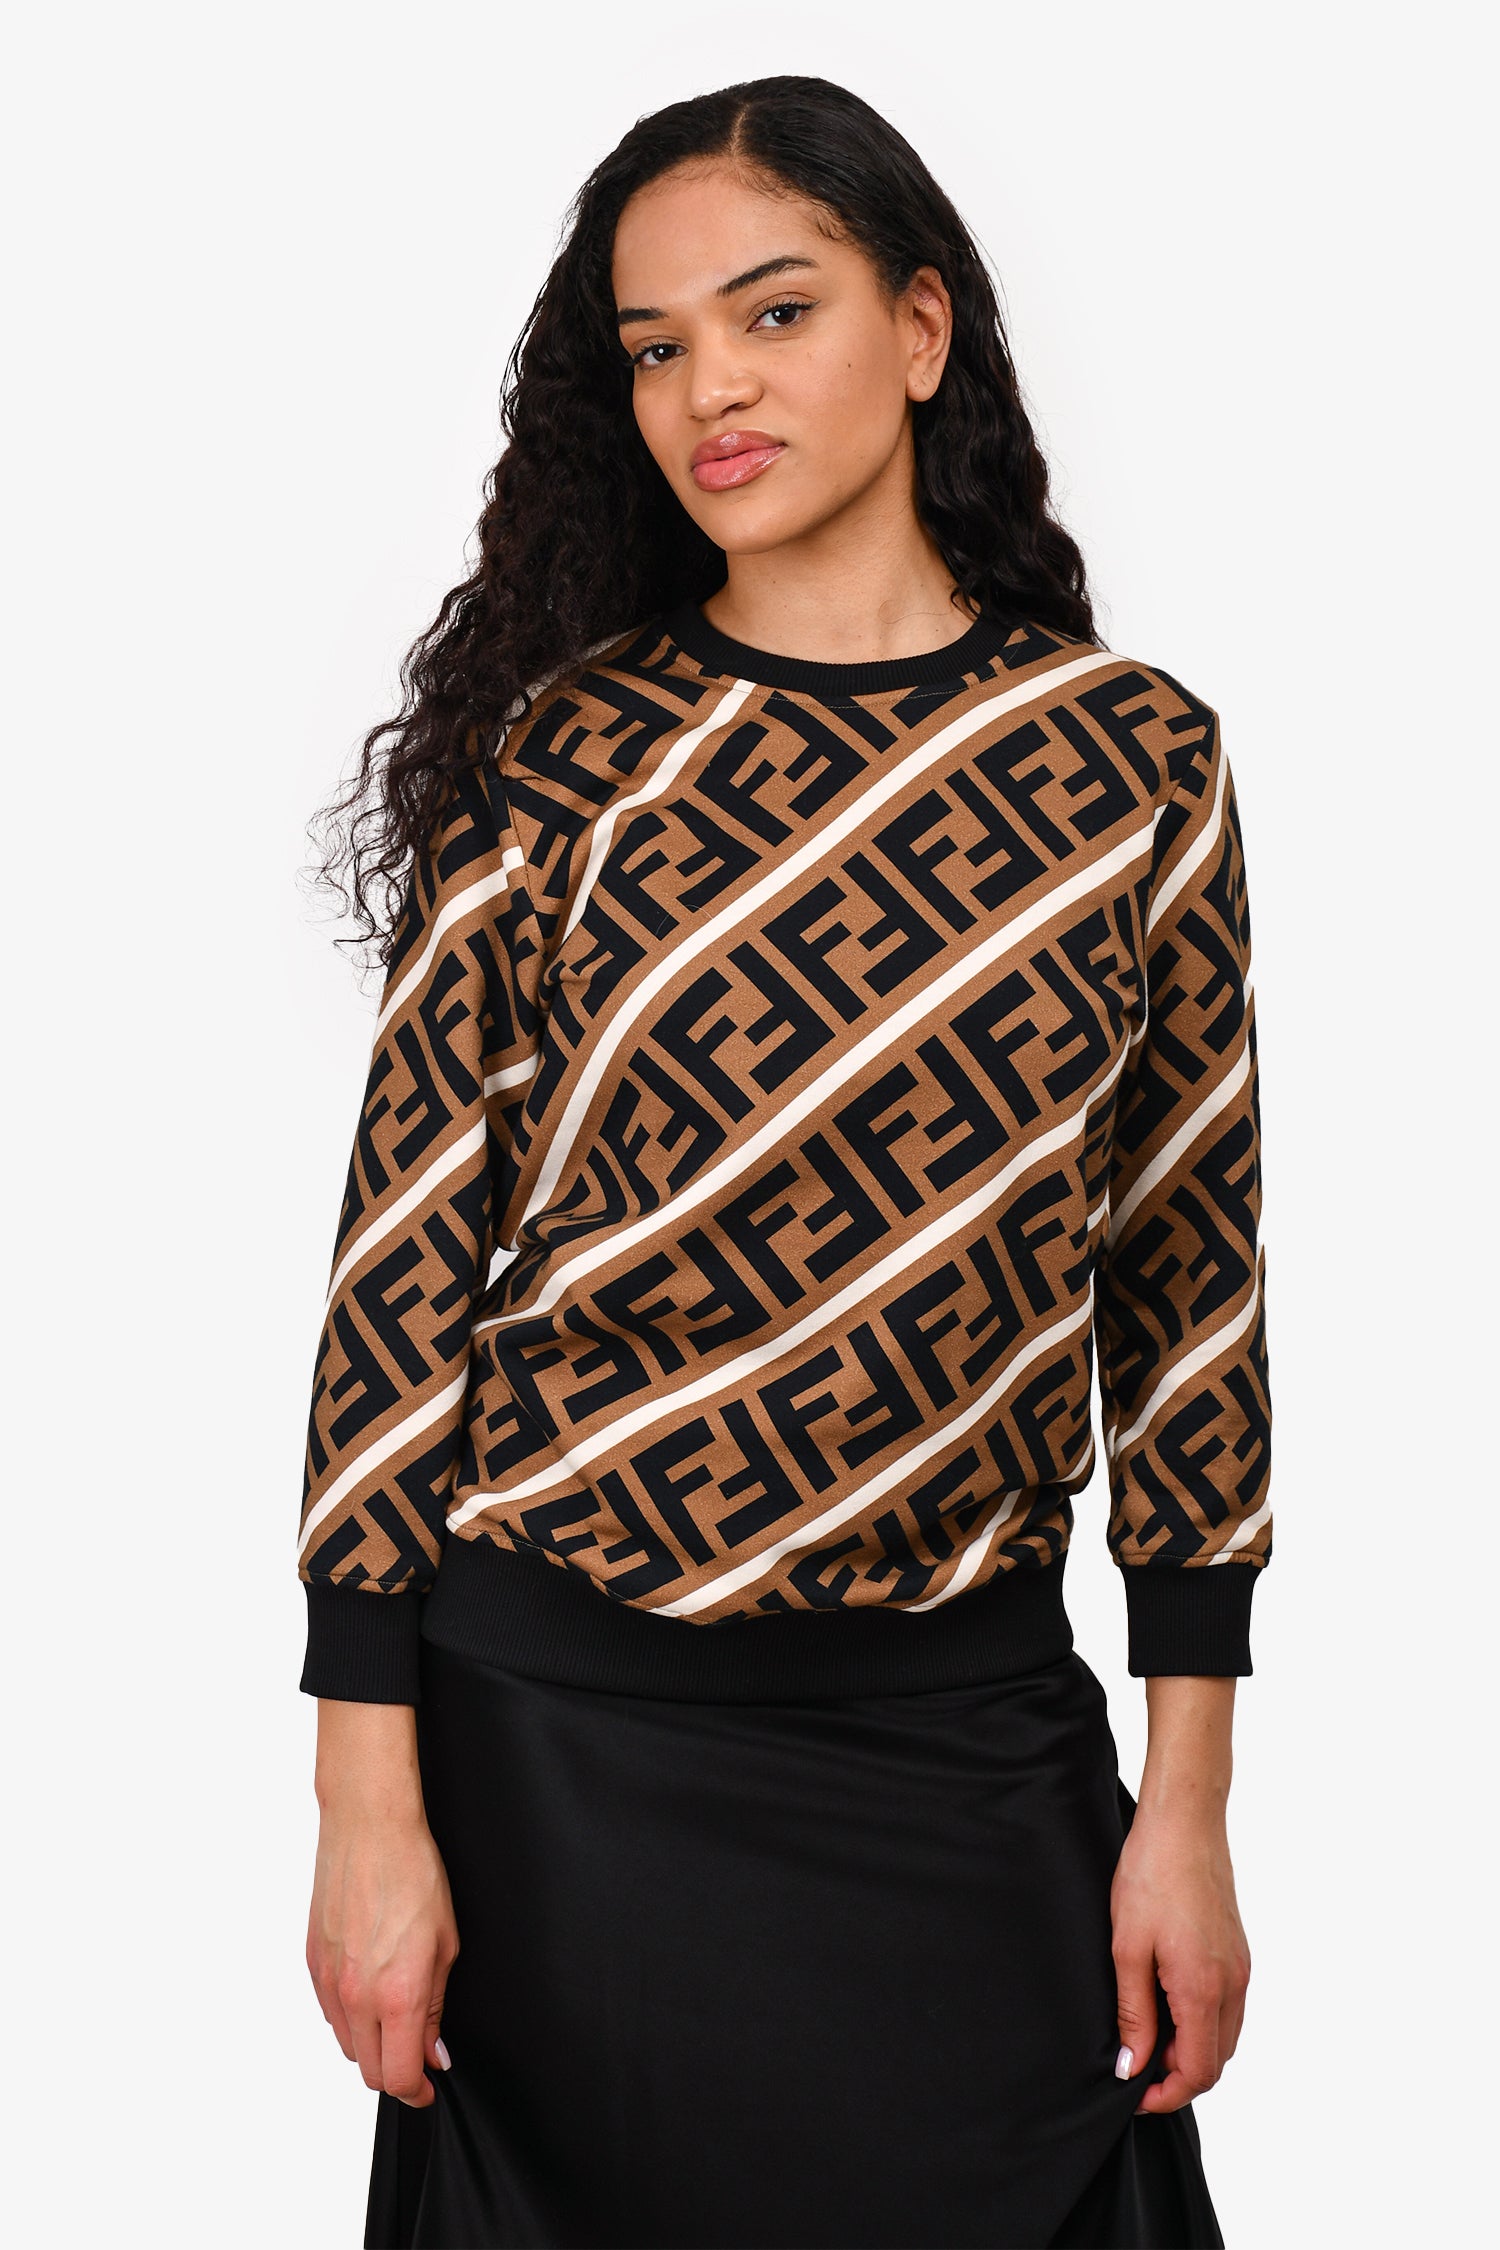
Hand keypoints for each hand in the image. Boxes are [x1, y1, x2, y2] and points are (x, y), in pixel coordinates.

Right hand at [307, 1701, 459, 2109]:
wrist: (370, 1829)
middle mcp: (356, 1996)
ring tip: (397, 2018)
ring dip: (371, 2046)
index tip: (428, 2086)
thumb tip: (433, 2050)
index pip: (397, 2076)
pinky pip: (329, 2013)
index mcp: (396, 1995)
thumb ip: (436, 2007)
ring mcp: (328, 1981)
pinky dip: (350, 2017)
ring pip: (346, 2044)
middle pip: (368, 2070)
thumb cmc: (413, 1873)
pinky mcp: (311, 1963)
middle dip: (396, 2072)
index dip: (417, 2090)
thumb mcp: (445, 1944)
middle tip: (418, 2053)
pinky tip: (370, 1992)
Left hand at [1109, 1807, 1249, 2114]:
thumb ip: (1133, 2014)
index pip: (1199, 2072)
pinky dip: (1201, 2020)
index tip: (1133, 2093)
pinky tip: (1165, 1998)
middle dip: (1177, 2074)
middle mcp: (1234, 1984)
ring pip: (1224, 2035)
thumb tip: (1132, 2067)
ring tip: (1145, 2028)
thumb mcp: (1128, 1949)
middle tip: (1133, 2060)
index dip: (1166, 2094)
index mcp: (1205, 1990)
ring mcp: (1241, 1968)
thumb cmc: (1151, 1875)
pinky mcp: (1238, 1951)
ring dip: (1189, 2047)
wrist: (1184, 1821)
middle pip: (1216, 2060)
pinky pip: (1228, 2007)